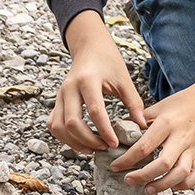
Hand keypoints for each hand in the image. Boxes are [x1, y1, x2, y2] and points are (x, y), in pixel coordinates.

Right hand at [47, 10, 145, 153]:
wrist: (90, 47)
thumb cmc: (108, 60)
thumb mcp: (124, 79)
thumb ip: (133, 102)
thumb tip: (141, 126)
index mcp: (88, 80)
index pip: (94, 111)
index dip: (104, 131)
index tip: (114, 143)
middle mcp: (69, 88)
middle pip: (72, 123)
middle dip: (88, 140)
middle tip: (105, 147)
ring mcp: (60, 94)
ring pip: (59, 126)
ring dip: (74, 142)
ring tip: (93, 147)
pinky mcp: (57, 100)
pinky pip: (53, 124)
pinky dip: (63, 136)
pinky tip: (79, 140)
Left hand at [109, 51, 194, 193]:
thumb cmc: (183, 102)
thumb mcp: (159, 106)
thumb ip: (140, 119)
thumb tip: (119, 129)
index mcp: (167, 123)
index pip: (143, 146)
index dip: (127, 159)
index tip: (116, 166)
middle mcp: (181, 137)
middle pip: (162, 164)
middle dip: (142, 176)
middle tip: (128, 179)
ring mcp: (193, 148)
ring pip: (180, 173)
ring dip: (163, 185)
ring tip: (148, 188)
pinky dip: (185, 185)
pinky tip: (172, 186)